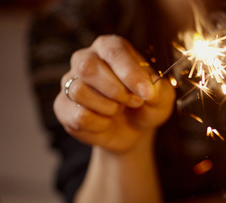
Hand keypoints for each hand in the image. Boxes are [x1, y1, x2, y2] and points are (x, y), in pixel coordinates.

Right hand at [53, 35, 175, 152]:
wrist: (132, 131)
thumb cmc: (146, 106)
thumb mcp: (161, 99)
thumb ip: (159, 91)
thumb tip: (148, 88)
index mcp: (110, 48)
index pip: (113, 51)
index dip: (129, 72)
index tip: (146, 93)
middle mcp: (85, 59)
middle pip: (88, 67)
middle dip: (116, 91)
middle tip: (134, 102)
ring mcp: (70, 82)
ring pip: (80, 91)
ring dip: (108, 108)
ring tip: (118, 110)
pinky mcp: (63, 106)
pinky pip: (78, 115)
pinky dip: (99, 124)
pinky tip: (105, 122)